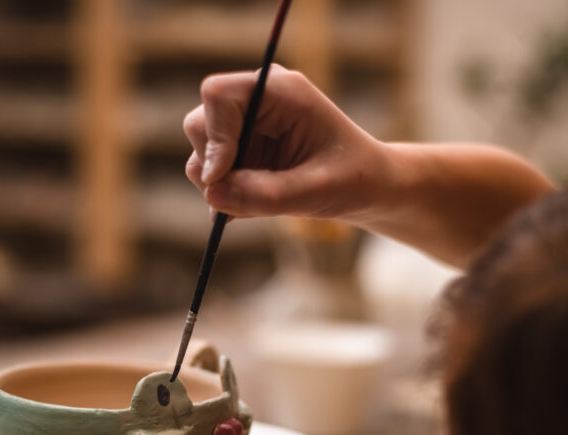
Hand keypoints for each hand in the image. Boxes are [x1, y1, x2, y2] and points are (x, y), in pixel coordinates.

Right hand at [183, 65, 386, 222]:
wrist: (367, 187)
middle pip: (200, 124)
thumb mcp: (316, 191)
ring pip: (201, 155)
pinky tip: (255, 208)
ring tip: (260, 206)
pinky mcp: (240, 153)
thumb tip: (213, 195)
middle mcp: (256, 102)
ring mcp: (244, 128)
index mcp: (280, 92)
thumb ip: (265, 194)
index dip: (213, 136)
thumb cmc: (353, 179)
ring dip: (220, 188)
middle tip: (240, 201)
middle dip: (213, 167)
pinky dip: (225, 198)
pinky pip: (211, 177)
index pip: (219, 95)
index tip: (221, 177)